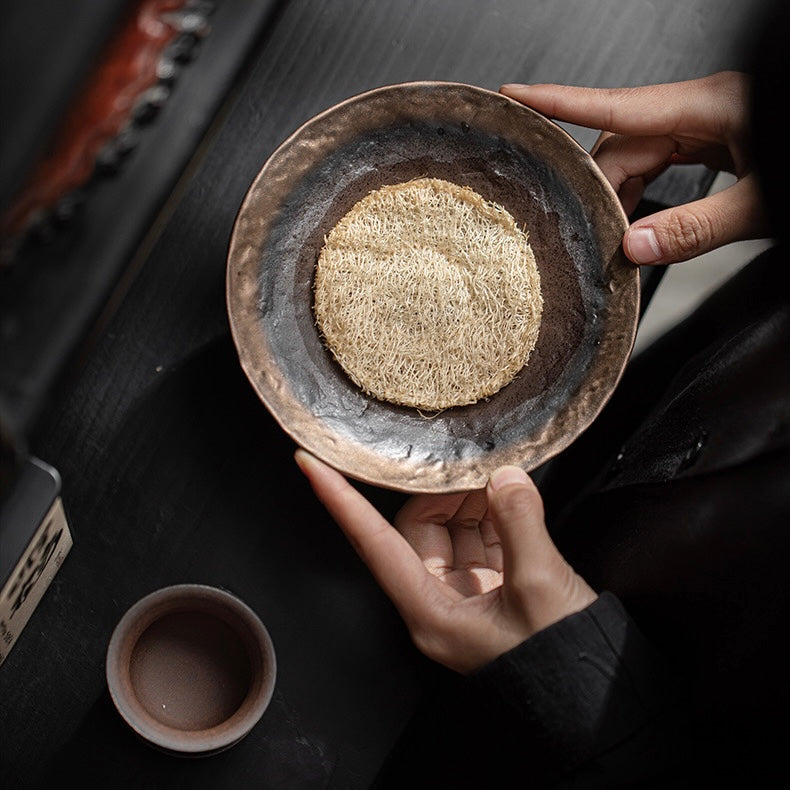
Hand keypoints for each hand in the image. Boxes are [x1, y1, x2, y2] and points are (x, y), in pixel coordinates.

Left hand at [295, 450, 596, 673]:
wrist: (596, 703)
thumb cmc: (557, 666)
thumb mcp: (539, 587)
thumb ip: (518, 523)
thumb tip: (505, 478)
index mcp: (429, 611)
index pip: (371, 542)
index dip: (339, 500)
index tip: (312, 465)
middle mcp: (440, 603)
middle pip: (419, 530)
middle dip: (442, 492)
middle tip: (472, 465)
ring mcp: (468, 598)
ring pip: (453, 533)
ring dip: (473, 501)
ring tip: (500, 479)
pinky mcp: (496, 593)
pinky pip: (482, 543)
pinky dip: (495, 516)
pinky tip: (511, 498)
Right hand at [500, 71, 768, 264]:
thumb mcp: (763, 203)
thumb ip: (696, 228)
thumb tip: (635, 248)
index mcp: (707, 106)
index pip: (614, 105)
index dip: (557, 101)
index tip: (514, 96)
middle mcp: (700, 110)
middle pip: (624, 144)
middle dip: (602, 189)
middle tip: (590, 235)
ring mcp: (708, 125)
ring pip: (641, 158)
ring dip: (624, 198)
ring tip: (620, 238)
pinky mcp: (716, 143)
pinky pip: (664, 165)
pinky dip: (648, 195)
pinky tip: (645, 222)